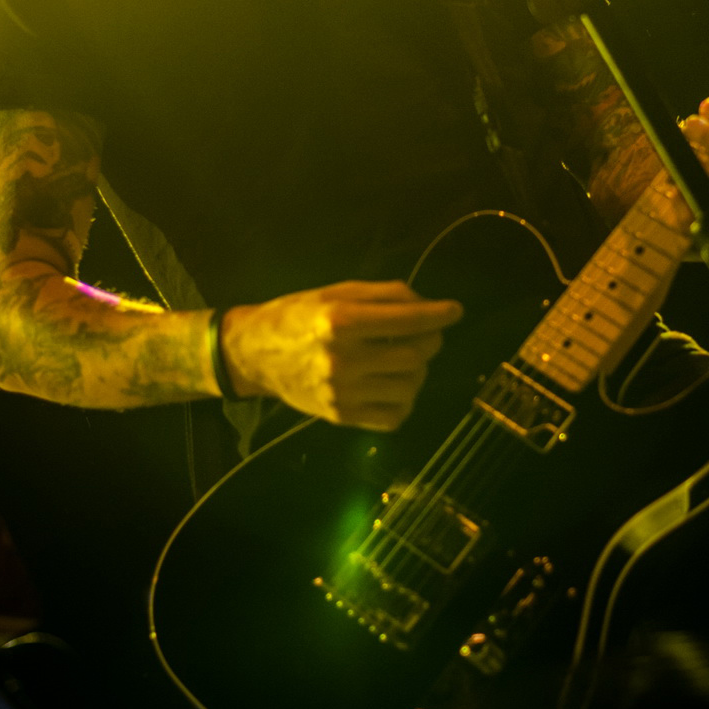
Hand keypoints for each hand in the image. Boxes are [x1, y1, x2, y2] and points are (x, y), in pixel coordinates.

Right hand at [220, 280, 461, 430]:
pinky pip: (394, 417)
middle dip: (431, 340)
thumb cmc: (298, 314)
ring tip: (408, 357)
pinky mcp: (341, 417)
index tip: (455, 310)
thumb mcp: (337, 292)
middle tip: (428, 333)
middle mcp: (342, 360)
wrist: (254, 354)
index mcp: (340, 321)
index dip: (438, 314)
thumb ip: (384, 294)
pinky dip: (405, 400)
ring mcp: (341, 393)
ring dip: (419, 370)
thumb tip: (426, 304)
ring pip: (409, 386)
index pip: (407, 320)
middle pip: (413, 354)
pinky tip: (396, 384)